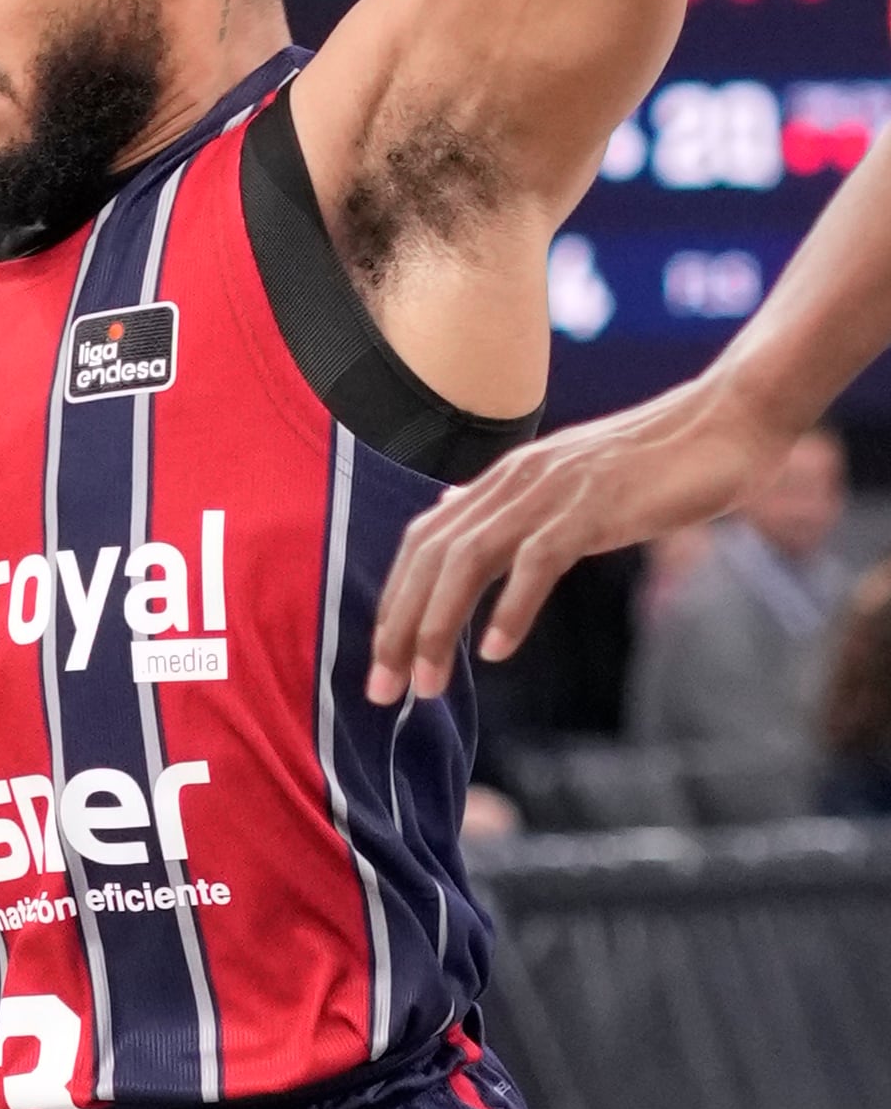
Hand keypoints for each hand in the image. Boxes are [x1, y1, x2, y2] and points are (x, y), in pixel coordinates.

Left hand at [366, 373, 779, 700]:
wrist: (730, 419)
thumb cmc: (657, 459)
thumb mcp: (566, 476)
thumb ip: (507, 501)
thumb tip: (448, 512)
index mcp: (505, 477)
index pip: (424, 541)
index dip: (393, 599)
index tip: (378, 658)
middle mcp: (516, 479)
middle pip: (433, 556)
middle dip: (398, 626)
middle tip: (379, 689)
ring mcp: (555, 490)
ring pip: (469, 559)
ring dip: (439, 626)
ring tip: (425, 684)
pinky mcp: (596, 505)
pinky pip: (538, 559)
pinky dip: (512, 606)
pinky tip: (496, 650)